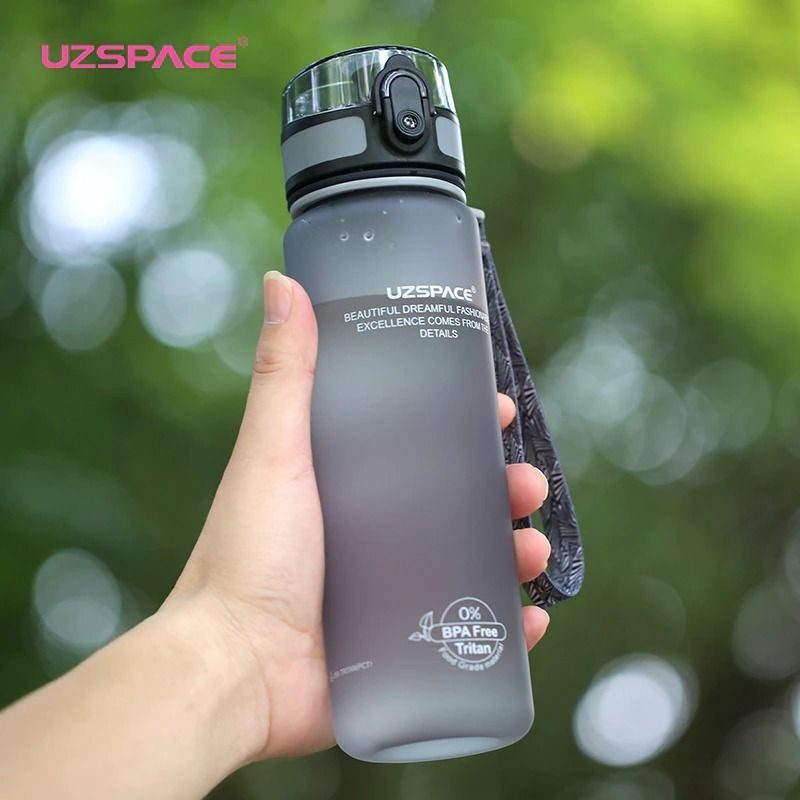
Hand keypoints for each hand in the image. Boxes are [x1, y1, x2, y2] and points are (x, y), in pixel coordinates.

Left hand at [167, 271, 551, 762]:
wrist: (232, 671)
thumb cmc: (245, 557)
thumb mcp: (273, 453)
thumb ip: (285, 373)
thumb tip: (281, 281)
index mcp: (348, 485)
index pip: (422, 442)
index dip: (465, 425)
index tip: (498, 410)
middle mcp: (372, 533)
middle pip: (457, 501)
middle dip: (504, 488)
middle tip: (528, 484)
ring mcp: (390, 590)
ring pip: (472, 561)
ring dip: (514, 550)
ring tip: (530, 549)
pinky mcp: (400, 645)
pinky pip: (468, 631)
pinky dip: (504, 624)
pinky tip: (531, 619)